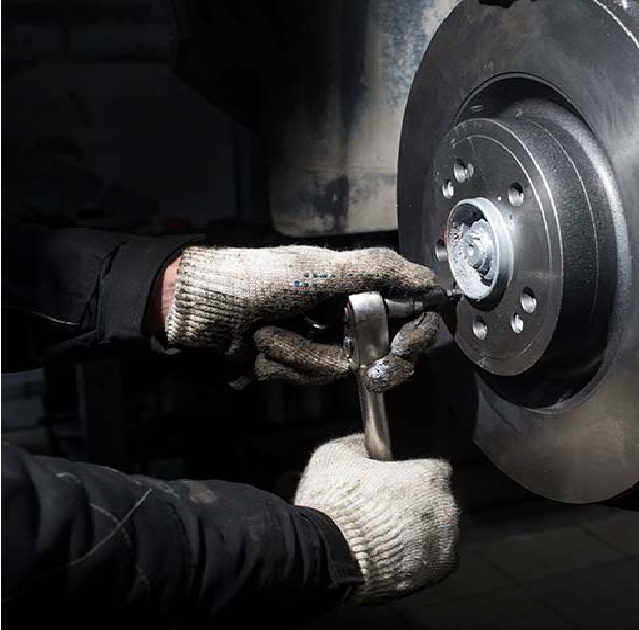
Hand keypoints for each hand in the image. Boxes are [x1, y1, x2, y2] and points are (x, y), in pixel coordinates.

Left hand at [162, 245, 439, 388]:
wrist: (198, 308)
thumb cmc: (256, 278)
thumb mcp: (320, 270)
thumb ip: (378, 272)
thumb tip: (431, 280)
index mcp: (361, 282)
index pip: (413, 313)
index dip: (415, 335)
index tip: (399, 349)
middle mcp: (348, 310)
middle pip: (381, 352)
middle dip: (344, 355)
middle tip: (345, 361)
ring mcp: (323, 337)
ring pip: (339, 369)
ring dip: (299, 356)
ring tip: (268, 335)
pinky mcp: (299, 359)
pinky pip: (309, 376)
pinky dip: (282, 365)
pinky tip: (260, 348)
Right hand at [294, 434, 458, 602]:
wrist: (329, 558)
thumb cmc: (334, 505)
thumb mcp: (336, 456)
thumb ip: (358, 445)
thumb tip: (363, 443)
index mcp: (429, 476)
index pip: (434, 470)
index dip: (412, 477)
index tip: (394, 485)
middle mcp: (445, 508)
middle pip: (438, 503)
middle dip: (417, 508)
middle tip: (385, 516)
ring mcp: (444, 542)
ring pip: (438, 534)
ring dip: (419, 536)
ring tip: (385, 541)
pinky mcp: (436, 572)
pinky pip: (434, 563)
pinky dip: (418, 561)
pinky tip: (394, 559)